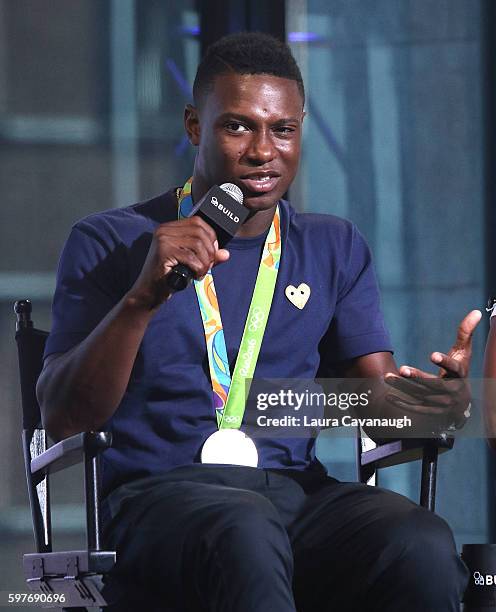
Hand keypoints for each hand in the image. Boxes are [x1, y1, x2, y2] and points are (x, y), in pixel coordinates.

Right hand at [128, 216, 229, 308]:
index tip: (213, 253)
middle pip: (199, 232)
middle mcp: (164, 230)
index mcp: (168, 228)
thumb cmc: (168, 278)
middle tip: (207, 266)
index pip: (197, 222)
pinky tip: (194, 276)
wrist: (149, 293)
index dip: (211, 236)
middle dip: (210, 251)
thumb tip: (225, 254)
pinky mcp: (163, 252)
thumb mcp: (191, 263)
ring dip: (205, 261)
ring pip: (198, 244)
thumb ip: (207, 256)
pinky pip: (191, 257)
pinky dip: (198, 268)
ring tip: (200, 272)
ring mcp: (162, 240)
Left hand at [384, 310, 481, 431]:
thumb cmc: (460, 371)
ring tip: (387, 377)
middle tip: (402, 369)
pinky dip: (403, 403)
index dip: (444, 362)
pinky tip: (389, 395)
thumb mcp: (463, 353)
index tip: (432, 355)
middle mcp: (452, 391)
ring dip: (404, 387)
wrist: (461, 403)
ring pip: (421, 395)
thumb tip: (476, 312)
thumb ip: (465, 334)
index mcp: (460, 375)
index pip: (454, 368)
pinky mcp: (431, 411)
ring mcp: (441, 403)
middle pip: (433, 384)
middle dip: (417, 377)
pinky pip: (416, 409)